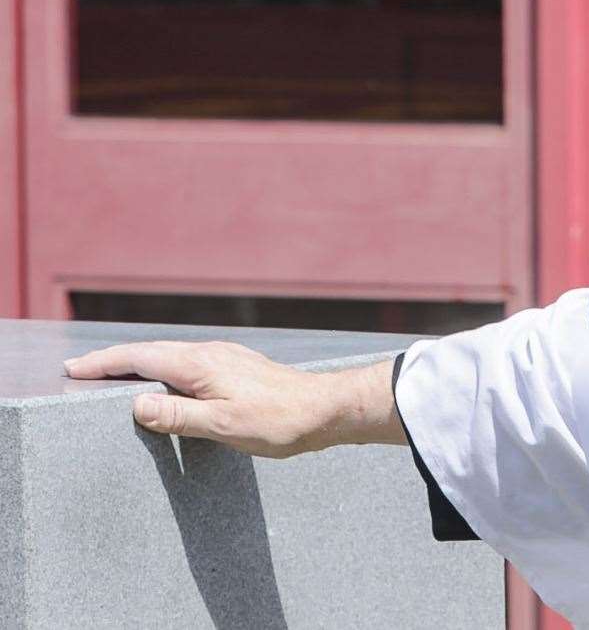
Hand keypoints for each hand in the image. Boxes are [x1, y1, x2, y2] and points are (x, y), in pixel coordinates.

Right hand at [63, 341, 403, 457]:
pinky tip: (165, 383)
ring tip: (113, 376)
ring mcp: (225, 360)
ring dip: (139, 364)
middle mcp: (211, 355)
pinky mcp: (237, 370)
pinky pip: (188, 365)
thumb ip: (178, 415)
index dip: (104, 363)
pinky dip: (164, 370)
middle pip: (152, 352)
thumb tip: (136, 403)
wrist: (326, 410)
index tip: (72, 368)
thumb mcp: (223, 425)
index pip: (140, 358)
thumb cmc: (278, 420)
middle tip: (80, 370)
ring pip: (170, 357)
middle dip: (114, 360)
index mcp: (201, 364)